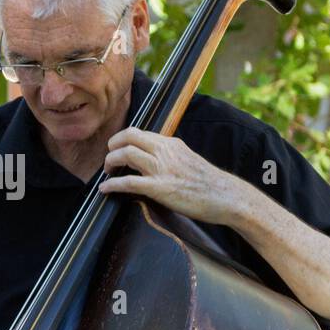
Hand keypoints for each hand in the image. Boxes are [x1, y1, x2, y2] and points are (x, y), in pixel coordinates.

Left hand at [99, 127, 245, 226]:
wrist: (224, 196)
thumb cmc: (207, 182)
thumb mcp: (187, 158)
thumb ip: (169, 155)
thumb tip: (153, 158)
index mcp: (170, 143)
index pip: (138, 133)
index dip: (122, 140)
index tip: (116, 150)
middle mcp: (164, 151)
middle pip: (128, 136)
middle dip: (112, 146)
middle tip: (109, 160)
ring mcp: (161, 169)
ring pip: (125, 154)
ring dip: (109, 163)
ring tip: (107, 173)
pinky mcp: (159, 188)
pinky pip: (128, 182)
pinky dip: (112, 184)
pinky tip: (105, 189)